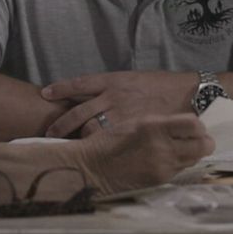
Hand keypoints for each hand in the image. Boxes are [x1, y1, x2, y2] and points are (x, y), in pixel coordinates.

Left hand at [41, 71, 197, 137]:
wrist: (188, 93)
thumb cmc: (161, 86)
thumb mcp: (133, 80)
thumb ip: (112, 89)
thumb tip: (92, 98)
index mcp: (113, 80)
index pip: (80, 83)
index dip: (60, 88)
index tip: (44, 93)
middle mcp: (113, 96)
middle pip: (78, 111)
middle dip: (61, 124)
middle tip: (49, 134)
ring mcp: (122, 113)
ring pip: (90, 127)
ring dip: (76, 138)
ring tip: (63, 148)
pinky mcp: (131, 128)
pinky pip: (108, 138)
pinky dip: (96, 145)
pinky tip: (88, 153)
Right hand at [74, 114, 213, 194]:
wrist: (92, 167)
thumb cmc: (111, 140)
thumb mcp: (137, 122)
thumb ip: (163, 123)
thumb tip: (189, 125)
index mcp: (155, 126)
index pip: (194, 125)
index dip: (198, 126)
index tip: (192, 126)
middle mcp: (162, 147)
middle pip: (203, 145)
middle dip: (202, 141)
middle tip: (194, 139)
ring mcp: (163, 166)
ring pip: (194, 159)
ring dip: (191, 153)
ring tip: (177, 148)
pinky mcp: (160, 180)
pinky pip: (180, 170)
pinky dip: (178, 163)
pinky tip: (166, 159)